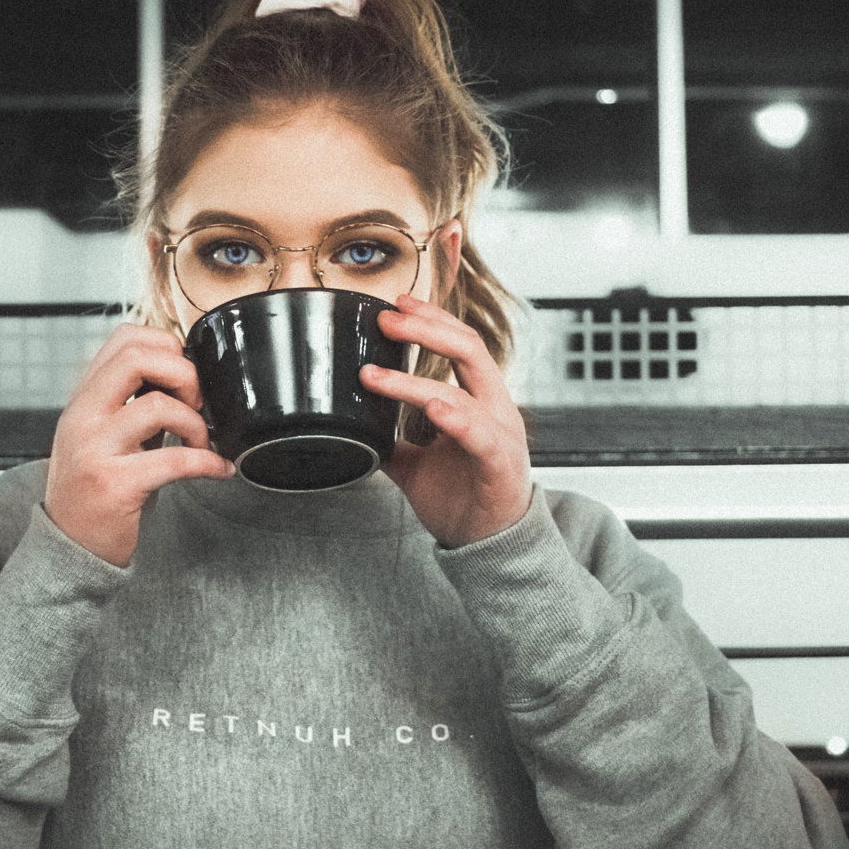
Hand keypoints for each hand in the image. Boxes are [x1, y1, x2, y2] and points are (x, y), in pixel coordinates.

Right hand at [45, 323, 233, 566]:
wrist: (69, 546)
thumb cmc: (96, 488)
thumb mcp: (104, 434)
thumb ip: (132, 402)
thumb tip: (186, 374)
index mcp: (84, 398)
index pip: (124, 338)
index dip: (166, 346)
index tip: (184, 376)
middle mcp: (83, 417)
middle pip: (137, 358)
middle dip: (184, 374)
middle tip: (198, 403)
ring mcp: (94, 449)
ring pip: (157, 406)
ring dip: (196, 424)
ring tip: (202, 442)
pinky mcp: (114, 485)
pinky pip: (174, 460)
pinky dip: (208, 462)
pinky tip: (218, 468)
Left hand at [360, 292, 532, 548]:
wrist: (490, 545)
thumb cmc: (462, 497)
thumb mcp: (416, 463)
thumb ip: (390, 440)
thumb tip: (350, 426)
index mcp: (479, 399)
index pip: (461, 343)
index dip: (431, 319)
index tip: (397, 302)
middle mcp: (494, 408)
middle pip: (468, 349)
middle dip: (426, 329)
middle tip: (385, 319)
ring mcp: (499, 434)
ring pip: (461, 392)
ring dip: (413, 382)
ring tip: (372, 375)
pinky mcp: (499, 465)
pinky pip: (479, 435)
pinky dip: (456, 419)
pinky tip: (433, 409)